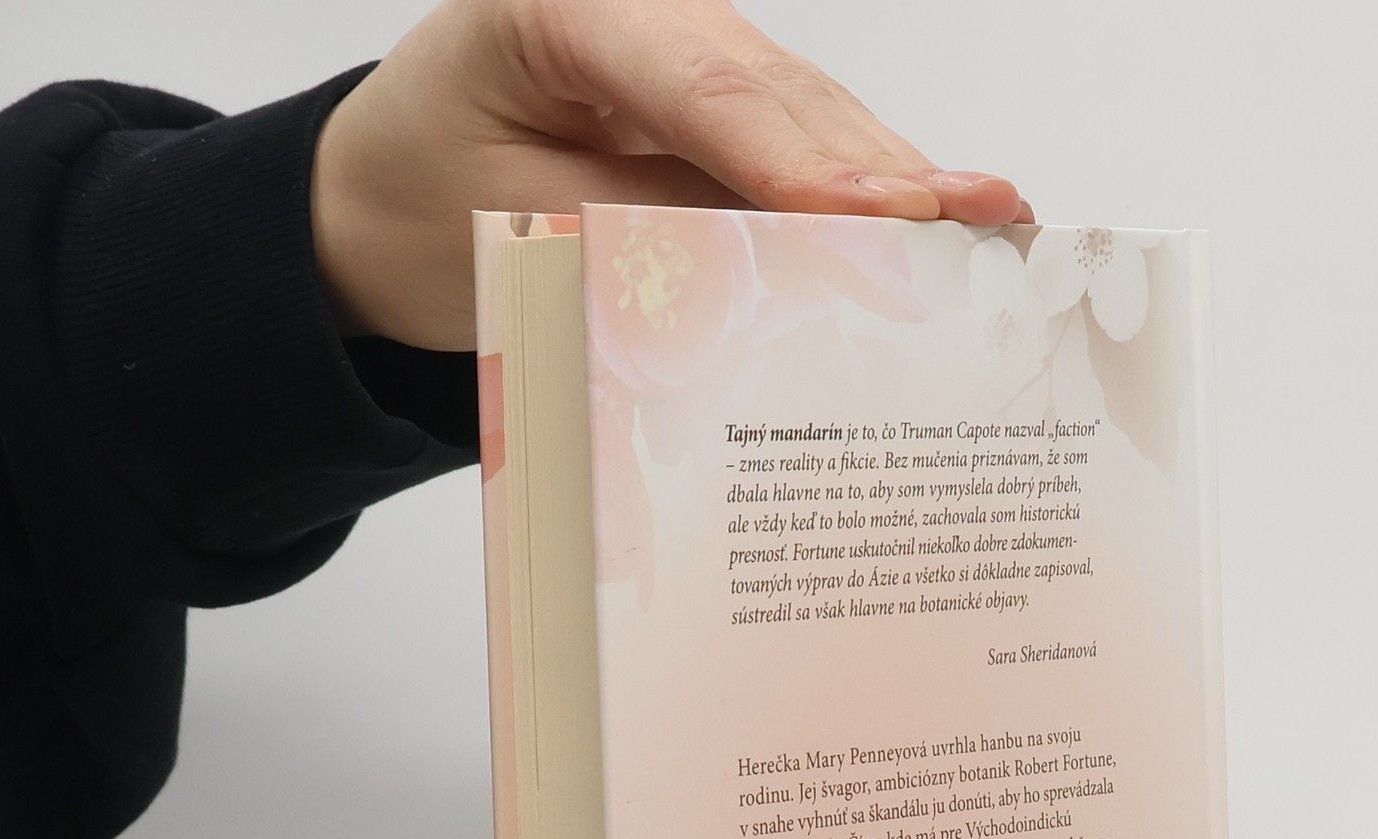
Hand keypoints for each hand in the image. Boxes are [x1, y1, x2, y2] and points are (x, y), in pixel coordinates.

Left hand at [312, 0, 1028, 350]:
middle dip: (884, 177)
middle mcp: (648, 12)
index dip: (800, 165)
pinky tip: (946, 225)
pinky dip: (871, 196)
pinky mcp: (722, 103)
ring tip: (996, 228)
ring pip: (814, 119)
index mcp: (565, 10)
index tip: (875, 222)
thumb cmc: (427, 203)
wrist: (381, 194)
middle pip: (784, 100)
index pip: (705, 90)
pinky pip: (805, 147)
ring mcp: (693, 49)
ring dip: (902, 186)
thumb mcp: (518, 232)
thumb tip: (779, 274)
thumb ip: (645, 239)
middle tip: (982, 233)